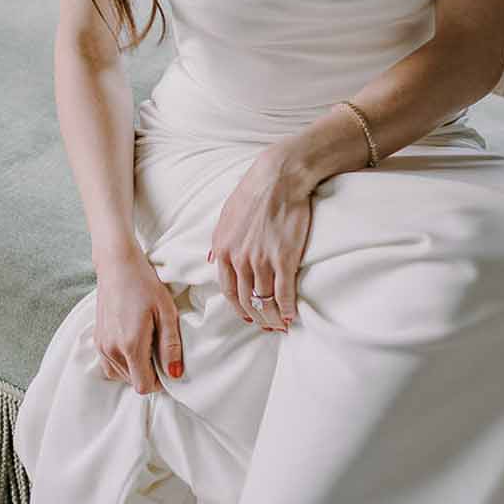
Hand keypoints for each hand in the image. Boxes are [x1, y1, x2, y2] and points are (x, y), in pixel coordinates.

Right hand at [93, 244, 184, 392]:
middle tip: (158, 349)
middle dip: (148, 373)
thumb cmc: (144, 284)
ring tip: (146, 344)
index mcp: (130, 345)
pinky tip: (132, 345)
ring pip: (120, 376)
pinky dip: (122, 364)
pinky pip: (109, 366)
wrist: (117, 265)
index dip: (159, 382)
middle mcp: (111, 349)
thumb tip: (175, 375)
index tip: (167, 366)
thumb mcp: (166, 313)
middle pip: (132, 382)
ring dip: (135, 369)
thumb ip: (171, 346)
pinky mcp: (96, 340)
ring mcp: (101, 345)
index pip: (143, 385)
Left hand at [207, 153, 312, 328]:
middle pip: (246, 300)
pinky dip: (288, 308)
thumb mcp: (225, 217)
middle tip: (266, 325)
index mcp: (223, 251)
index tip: (248, 316)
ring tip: (280, 324)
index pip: (228, 291)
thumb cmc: (252, 193)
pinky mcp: (284, 259)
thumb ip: (219, 242)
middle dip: (256, 317)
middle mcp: (240, 260)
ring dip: (273, 317)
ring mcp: (262, 261)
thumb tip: (211, 260)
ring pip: (265, 301)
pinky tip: (292, 315)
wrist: (278, 179)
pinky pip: (284, 293)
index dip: (239, 308)